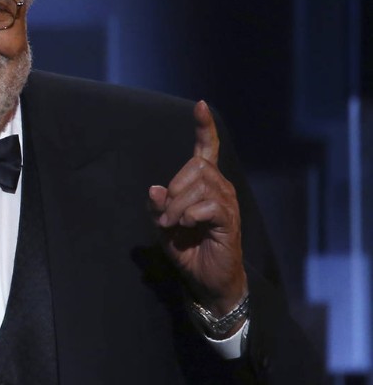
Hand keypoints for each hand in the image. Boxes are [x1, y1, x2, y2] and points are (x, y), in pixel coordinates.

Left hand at [148, 101, 246, 316]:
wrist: (207, 279)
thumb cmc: (187, 249)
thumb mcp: (163, 226)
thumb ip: (157, 207)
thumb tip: (154, 189)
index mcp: (204, 183)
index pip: (207, 149)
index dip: (204, 127)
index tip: (200, 105)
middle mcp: (220, 187)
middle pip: (196, 166)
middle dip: (173, 190)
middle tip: (166, 217)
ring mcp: (227, 202)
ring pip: (199, 186)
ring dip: (177, 206)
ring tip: (173, 225)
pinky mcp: (229, 220)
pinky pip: (207, 206)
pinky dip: (189, 215)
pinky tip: (185, 226)